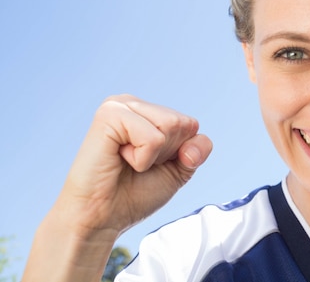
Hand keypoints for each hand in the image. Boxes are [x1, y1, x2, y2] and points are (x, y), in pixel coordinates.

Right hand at [58, 95, 212, 235]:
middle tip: (135, 165)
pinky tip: (119, 159)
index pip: (191, 125)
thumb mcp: (177, 171)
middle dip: (166, 153)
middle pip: (183, 124)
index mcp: (146, 112)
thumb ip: (197, 151)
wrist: (100, 219)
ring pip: (171, 126)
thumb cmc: (132, 195)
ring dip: (154, 155)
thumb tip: (195, 142)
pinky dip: (142, 158)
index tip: (149, 165)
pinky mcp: (109, 115)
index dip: (178, 154)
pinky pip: (153, 137)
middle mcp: (132, 103)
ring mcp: (119, 105)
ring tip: (127, 161)